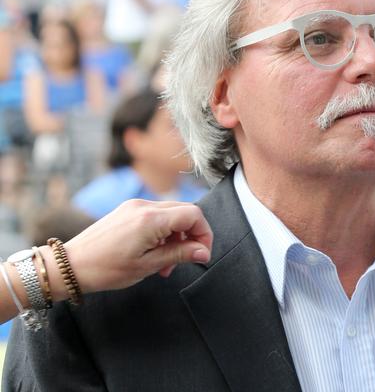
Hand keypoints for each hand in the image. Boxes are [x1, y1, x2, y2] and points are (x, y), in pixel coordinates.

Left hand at [43, 200, 212, 298]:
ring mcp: (135, 206)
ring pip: (172, 213)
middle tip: (187, 258)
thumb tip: (204, 252)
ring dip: (177, 236)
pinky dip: (163, 232)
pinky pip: (156, 215)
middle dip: (192, 234)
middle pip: (185, 211)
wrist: (70, 265)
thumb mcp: (147, 266)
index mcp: (151, 219)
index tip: (202, 254)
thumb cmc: (105, 269)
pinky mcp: (128, 210)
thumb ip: (179, 254)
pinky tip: (155, 252)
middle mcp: (144, 206)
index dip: (204, 234)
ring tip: (167, 263)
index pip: (194, 215)